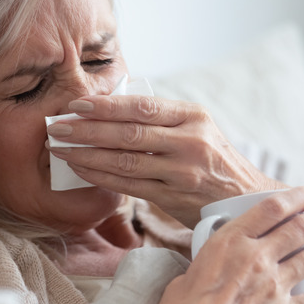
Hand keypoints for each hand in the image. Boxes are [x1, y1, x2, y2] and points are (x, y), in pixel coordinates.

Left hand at [46, 95, 284, 226]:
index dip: (106, 105)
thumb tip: (110, 106)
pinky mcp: (173, 198)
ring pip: (125, 161)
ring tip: (61, 149)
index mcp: (194, 116)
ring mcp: (182, 173)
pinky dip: (101, 177)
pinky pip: (129, 186)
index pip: (143, 107)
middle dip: (87, 129)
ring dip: (87, 155)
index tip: (77, 104)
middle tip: (58, 126)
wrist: (245, 199)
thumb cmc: (214, 159)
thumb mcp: (198, 128)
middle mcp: (190, 142)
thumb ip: (162, 118)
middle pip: (129, 133)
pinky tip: (81, 170)